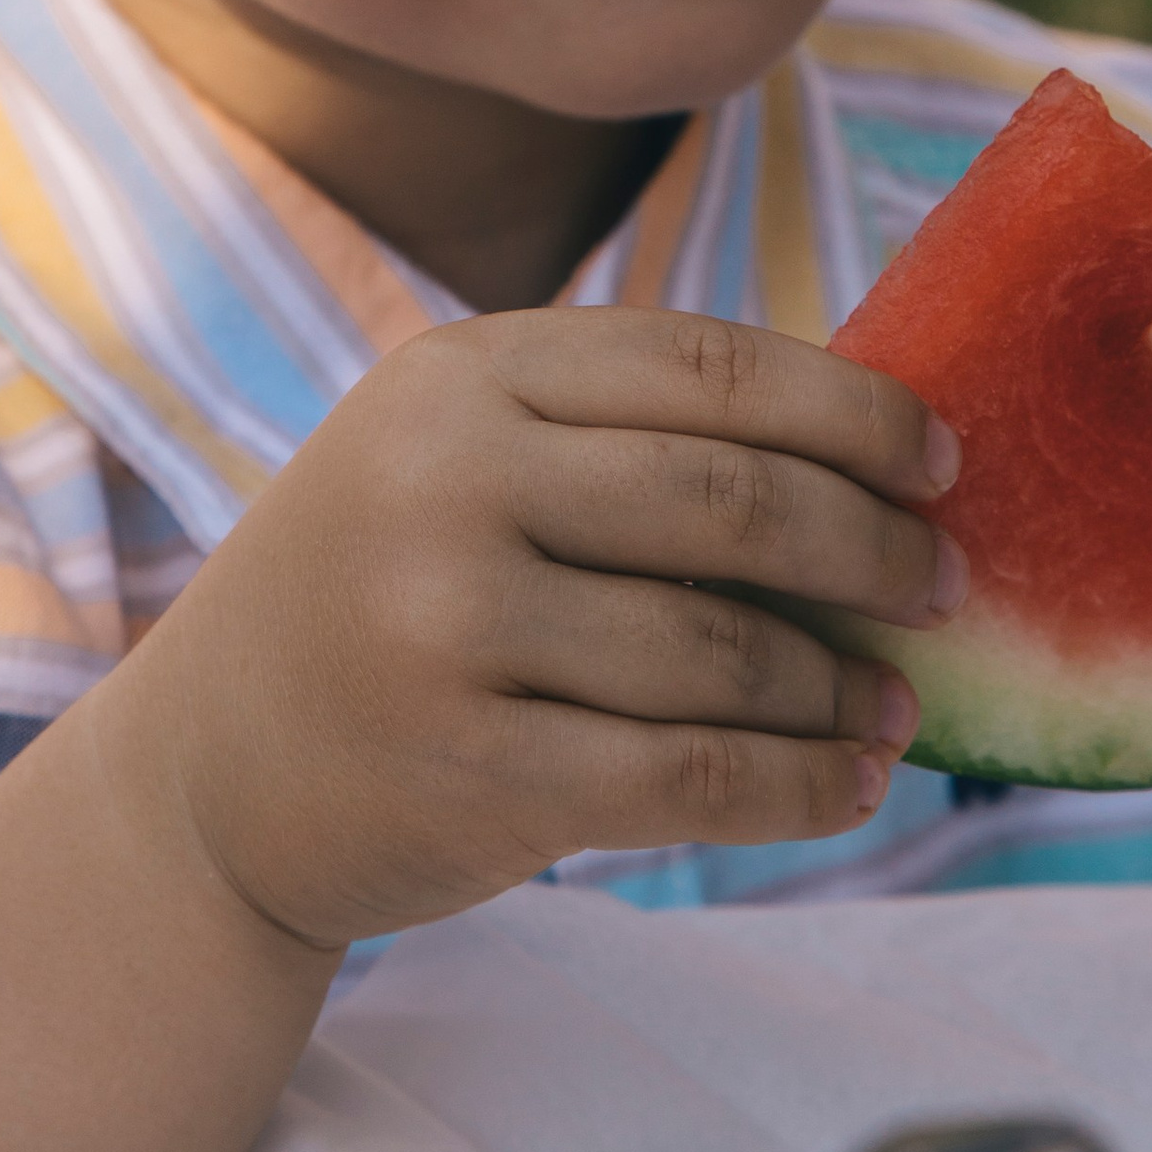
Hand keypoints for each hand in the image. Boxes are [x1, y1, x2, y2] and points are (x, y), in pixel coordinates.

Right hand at [131, 305, 961, 950]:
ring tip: (897, 703)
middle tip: (947, 582)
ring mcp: (449, 629)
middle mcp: (447, 484)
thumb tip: (870, 448)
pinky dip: (798, 785)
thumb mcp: (455, 459)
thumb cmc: (384, 594)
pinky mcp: (471, 771)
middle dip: (870, 547)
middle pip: (732, 501)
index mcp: (461, 378)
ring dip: (840, 686)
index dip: (849, 410)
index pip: (705, 366)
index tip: (943, 459)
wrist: (204, 772)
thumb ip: (616, 433)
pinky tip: (850, 783)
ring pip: (720, 653)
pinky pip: (689, 776)